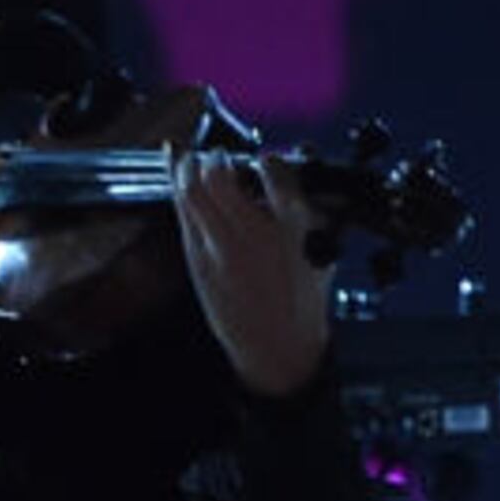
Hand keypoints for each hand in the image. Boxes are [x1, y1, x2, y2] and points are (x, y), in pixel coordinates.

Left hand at [174, 136, 330, 400]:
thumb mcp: (324, 249)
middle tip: (222, 156)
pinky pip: (181, 210)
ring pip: (192, 191)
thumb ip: (315, 206)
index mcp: (294, 229)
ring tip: (198, 160)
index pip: (278, 177)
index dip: (270, 162)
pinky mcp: (198, 258)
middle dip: (218, 158)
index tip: (268, 159)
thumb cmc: (303, 297)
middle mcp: (253, 234)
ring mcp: (220, 247)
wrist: (277, 344)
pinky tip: (175, 161)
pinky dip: (176, 181)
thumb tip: (304, 161)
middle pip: (220, 178)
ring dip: (191, 166)